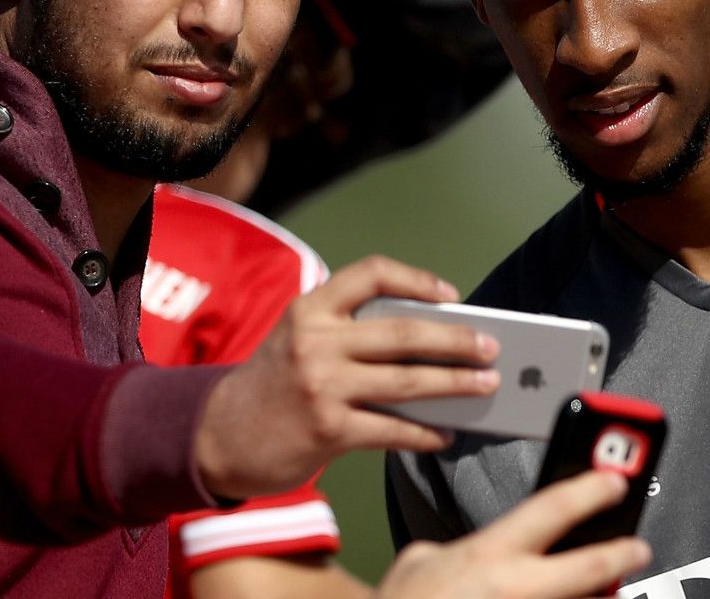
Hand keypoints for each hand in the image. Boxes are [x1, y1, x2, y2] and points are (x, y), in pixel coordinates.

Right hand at [194, 256, 499, 499]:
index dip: (416, 280)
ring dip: (455, 386)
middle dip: (456, 340)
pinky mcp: (327, 430)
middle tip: (490, 347)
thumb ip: (349, 333)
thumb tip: (431, 345)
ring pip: (406, 382)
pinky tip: (445, 435)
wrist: (219, 434)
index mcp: (310, 307)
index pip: (370, 274)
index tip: (451, 297)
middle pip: (402, 332)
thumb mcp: (298, 338)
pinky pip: (392, 429)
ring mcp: (321, 386)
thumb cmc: (275, 384)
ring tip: (485, 387)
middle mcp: (315, 341)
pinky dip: (425, 434)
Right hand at [376, 471, 652, 598]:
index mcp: (489, 553)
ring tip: (610, 590)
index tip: (615, 482)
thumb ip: (452, 549)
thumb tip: (466, 551)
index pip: (554, 507)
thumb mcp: (419, 562)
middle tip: (638, 547)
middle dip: (623, 553)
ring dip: (600, 598)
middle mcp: (518, 589)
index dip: (592, 489)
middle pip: (593, 567)